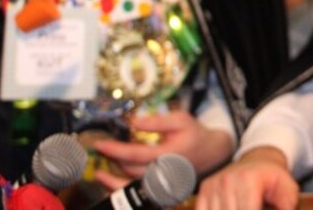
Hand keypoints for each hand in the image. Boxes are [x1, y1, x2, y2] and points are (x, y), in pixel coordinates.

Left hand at [91, 110, 233, 183]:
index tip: (100, 144)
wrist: (212, 154)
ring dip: (113, 175)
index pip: (134, 154)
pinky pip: (137, 193)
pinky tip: (111, 182)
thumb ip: (156, 121)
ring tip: (102, 169)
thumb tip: (132, 122)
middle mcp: (162, 172)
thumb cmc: (195, 134)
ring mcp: (162, 185)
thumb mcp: (180, 119)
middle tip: (102, 148)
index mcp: (167, 154)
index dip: (114, 149)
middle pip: (128, 170)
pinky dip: (121, 189)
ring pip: (130, 184)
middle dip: (112, 159)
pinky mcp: (161, 191)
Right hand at [195, 147, 298, 209]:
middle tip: (256, 206)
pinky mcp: (205, 189)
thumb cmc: (273, 179)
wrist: (258, 161)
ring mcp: (213, 185)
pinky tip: (229, 207)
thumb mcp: (288, 189)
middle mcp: (227, 181)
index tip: (261, 209)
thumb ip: (287, 205)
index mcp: (249, 180)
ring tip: (242, 205)